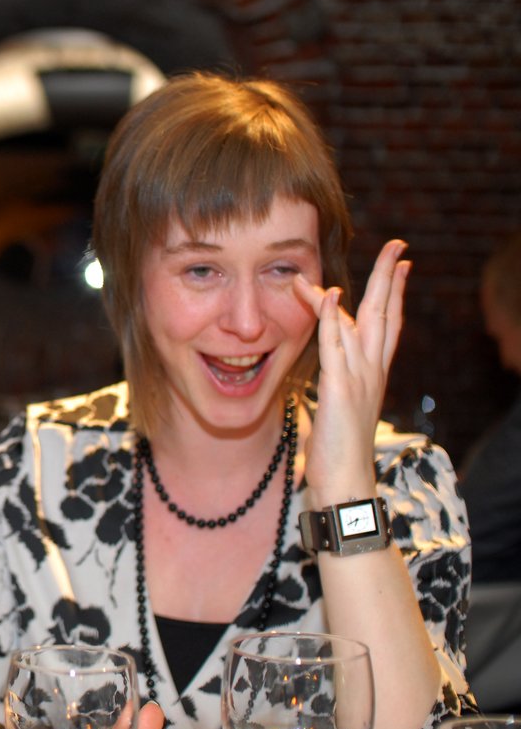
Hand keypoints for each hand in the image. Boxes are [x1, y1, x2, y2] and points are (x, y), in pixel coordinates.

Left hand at [293, 239, 410, 500]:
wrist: (345, 482)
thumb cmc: (337, 451)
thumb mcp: (337, 408)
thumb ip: (336, 384)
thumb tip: (327, 374)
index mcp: (373, 375)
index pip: (389, 326)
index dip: (395, 295)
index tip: (402, 266)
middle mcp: (371, 372)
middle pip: (387, 315)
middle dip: (391, 279)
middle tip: (398, 246)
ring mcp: (358, 378)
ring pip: (364, 322)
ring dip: (366, 287)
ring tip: (377, 256)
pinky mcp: (337, 388)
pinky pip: (333, 345)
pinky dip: (330, 318)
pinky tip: (326, 295)